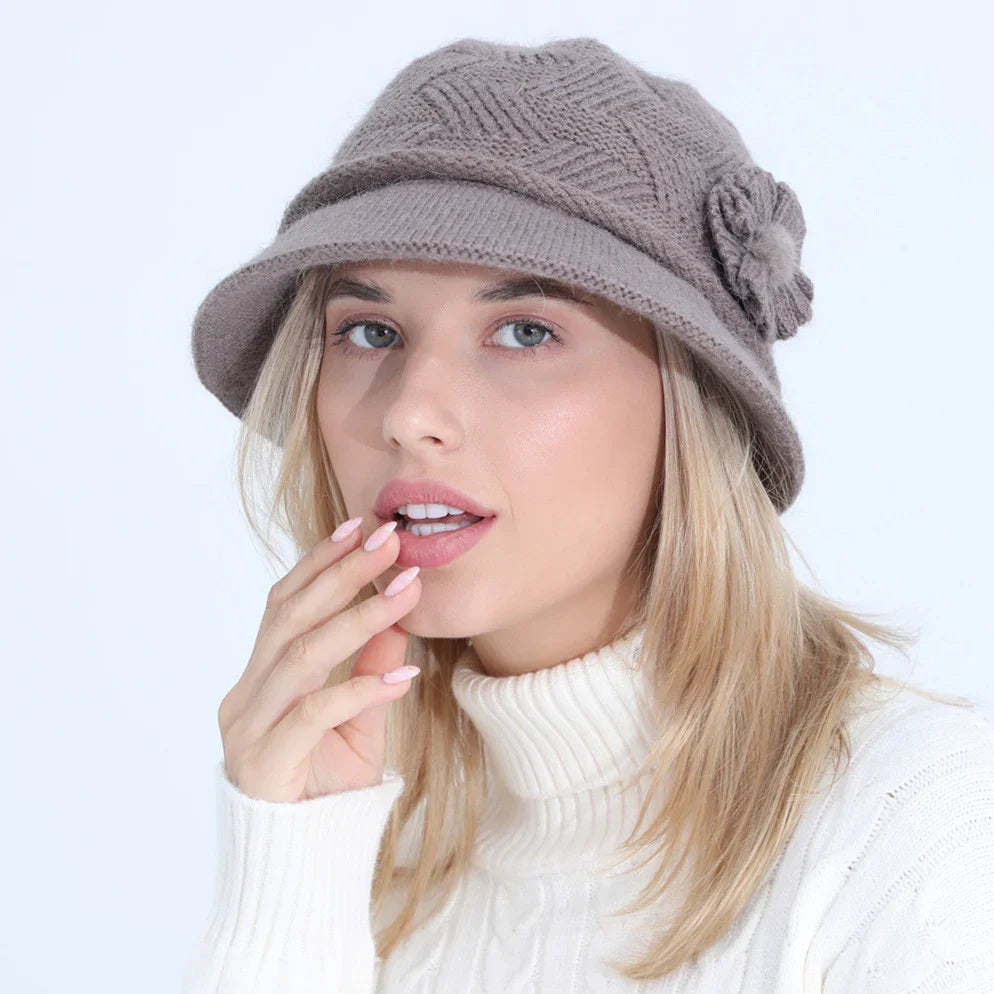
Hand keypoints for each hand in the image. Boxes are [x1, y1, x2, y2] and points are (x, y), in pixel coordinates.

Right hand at [217, 520, 421, 801]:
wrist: (296, 865)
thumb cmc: (323, 789)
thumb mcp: (355, 722)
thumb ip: (367, 669)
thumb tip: (396, 615)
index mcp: (259, 678)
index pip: (284, 604)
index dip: (319, 563)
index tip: (359, 526)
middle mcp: (245, 696)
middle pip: (291, 617)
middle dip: (342, 573)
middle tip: (390, 541)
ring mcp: (249, 728)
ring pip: (303, 656)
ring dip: (358, 618)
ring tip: (406, 592)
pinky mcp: (265, 763)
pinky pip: (315, 715)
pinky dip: (360, 690)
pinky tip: (403, 676)